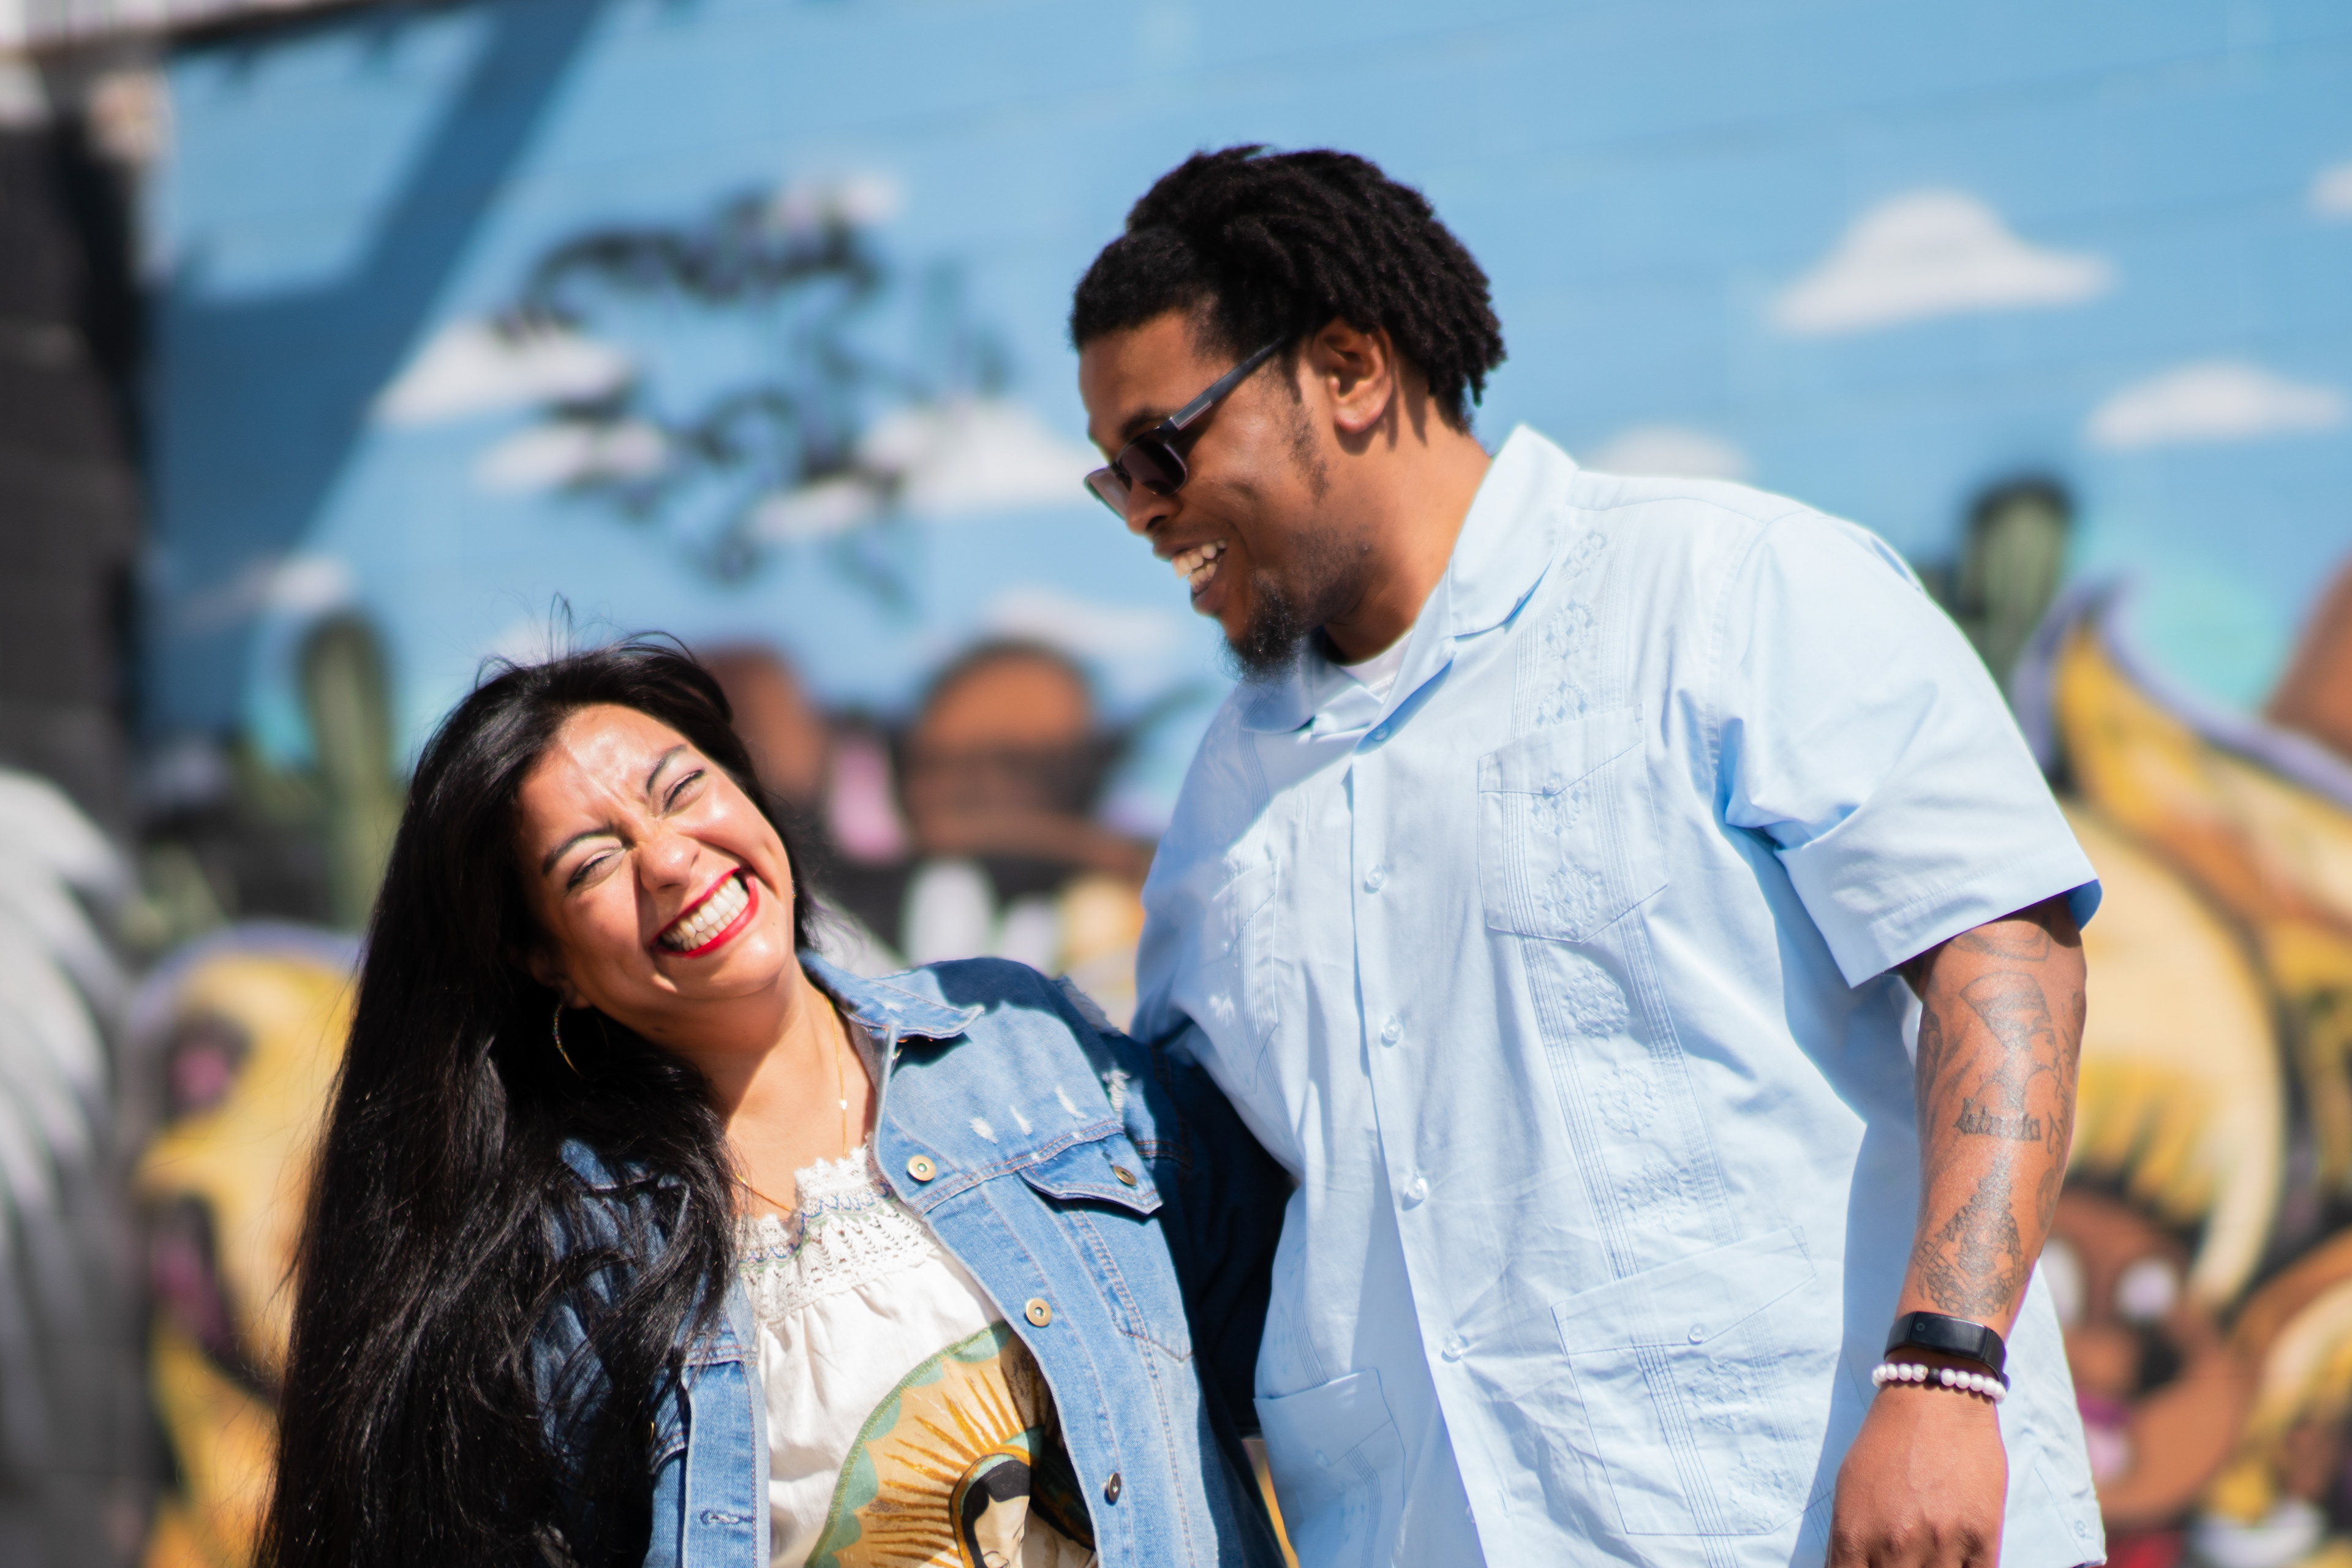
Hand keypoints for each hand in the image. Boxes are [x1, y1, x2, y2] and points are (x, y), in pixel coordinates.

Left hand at [1830, 1370, 2005, 1566]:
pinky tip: (1954, 1563)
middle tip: (1899, 1560)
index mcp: (1855, 1533)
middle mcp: (1896, 1544)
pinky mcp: (1982, 1538)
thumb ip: (1848, 1542)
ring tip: (1925, 1559)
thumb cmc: (1887, 1442)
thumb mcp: (1849, 1489)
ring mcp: (1941, 1544)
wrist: (1936, 1397)